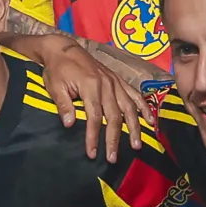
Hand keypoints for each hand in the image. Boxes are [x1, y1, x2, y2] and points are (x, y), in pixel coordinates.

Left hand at [30, 36, 135, 160]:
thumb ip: (63, 105)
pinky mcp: (118, 80)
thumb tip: (68, 125)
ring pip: (129, 108)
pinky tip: (150, 121)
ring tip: (136, 145)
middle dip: (114, 139)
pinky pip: (135, 94)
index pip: (94, 117)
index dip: (93, 137)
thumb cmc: (57, 69)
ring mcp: (115, 82)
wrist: (63, 48)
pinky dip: (144, 107)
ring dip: (134, 128)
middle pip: (115, 116)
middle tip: (113, 158)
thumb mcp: (55, 86)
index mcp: (90, 86)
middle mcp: (107, 84)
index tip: (92, 153)